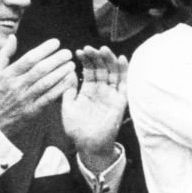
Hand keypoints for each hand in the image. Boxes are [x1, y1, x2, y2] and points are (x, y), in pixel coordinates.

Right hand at [0, 36, 75, 134]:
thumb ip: (4, 54)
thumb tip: (12, 37)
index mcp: (7, 75)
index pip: (28, 59)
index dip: (44, 49)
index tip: (56, 42)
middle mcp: (16, 86)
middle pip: (40, 70)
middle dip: (56, 60)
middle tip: (68, 53)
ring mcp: (24, 99)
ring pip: (46, 84)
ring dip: (61, 73)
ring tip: (72, 65)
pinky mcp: (32, 111)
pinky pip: (49, 98)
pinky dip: (60, 89)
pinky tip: (70, 81)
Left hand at [62, 46, 127, 169]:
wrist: (88, 145)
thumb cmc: (77, 129)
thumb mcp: (67, 108)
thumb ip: (68, 92)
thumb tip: (68, 75)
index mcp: (88, 90)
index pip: (89, 70)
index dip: (86, 60)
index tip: (79, 51)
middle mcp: (101, 90)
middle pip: (102, 68)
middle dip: (97, 57)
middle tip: (91, 47)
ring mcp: (111, 94)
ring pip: (113, 72)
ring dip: (109, 60)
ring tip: (104, 49)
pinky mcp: (120, 101)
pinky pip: (124, 84)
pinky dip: (124, 71)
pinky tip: (122, 59)